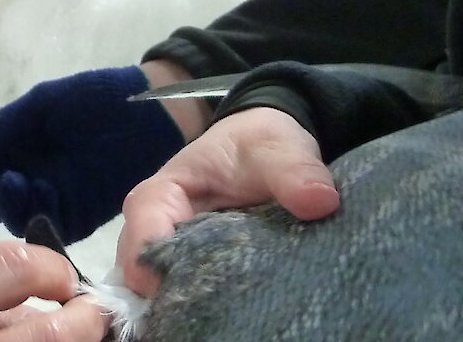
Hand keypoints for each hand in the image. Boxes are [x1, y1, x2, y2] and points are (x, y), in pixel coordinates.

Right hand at [0, 67, 189, 241]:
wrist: (146, 111)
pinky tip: (39, 192)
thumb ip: (6, 126)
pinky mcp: (78, 216)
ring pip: (16, 217)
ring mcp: (53, 200)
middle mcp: (29, 178)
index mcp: (16, 151)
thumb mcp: (43, 104)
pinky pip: (48, 224)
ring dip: (7, 205)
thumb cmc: (94, 99)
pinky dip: (37, 213)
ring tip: (15, 182)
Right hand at [115, 107, 338, 296]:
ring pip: (164, 289)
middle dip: (172, 294)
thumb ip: (294, 171)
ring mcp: (174, 254)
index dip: (153, 265)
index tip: (190, 288)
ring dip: (190, 303)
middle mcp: (157, 229)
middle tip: (219, 313)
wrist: (270, 150)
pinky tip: (236, 316)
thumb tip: (320, 201)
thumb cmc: (259, 144)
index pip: (143, 231)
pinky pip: (189, 294)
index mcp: (162, 194)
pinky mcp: (195, 270)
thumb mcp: (277, 149)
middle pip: (144, 272)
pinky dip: (207, 307)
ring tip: (229, 318)